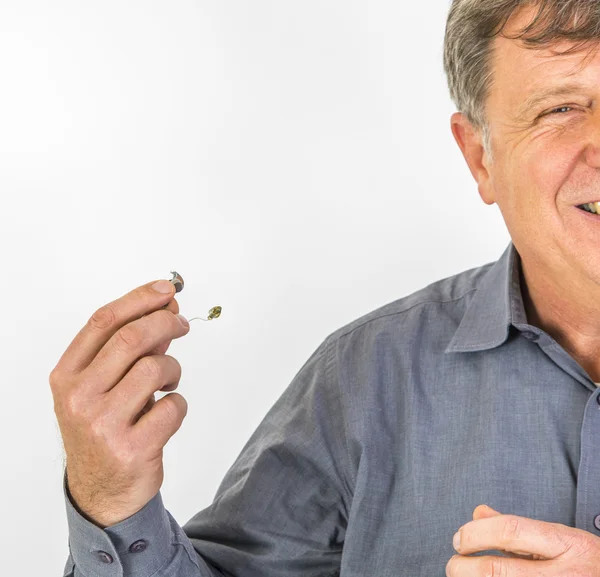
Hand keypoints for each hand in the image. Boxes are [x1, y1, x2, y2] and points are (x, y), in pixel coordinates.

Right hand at [49, 279, 190, 527]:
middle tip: (182, 323)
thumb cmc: (105, 429)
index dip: (139, 298)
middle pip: (131, 338)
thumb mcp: (106, 386)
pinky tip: (166, 412)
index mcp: (67, 376)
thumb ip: (132, 349)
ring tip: (170, 381)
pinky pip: (173, 406)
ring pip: (155, 368)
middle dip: (165, 322)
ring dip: (173, 368)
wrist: (102, 491)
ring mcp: (103, 425)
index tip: (166, 289)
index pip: (103, 321)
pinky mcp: (132, 448)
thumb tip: (165, 309)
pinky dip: (179, 403)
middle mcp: (79, 397)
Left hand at [446, 504, 599, 574]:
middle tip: (453, 565)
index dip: (475, 534)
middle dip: (463, 567)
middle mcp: (564, 576)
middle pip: (497, 571)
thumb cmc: (589, 565)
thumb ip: (518, 528)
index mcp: (568, 545)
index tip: (458, 540)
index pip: (510, 531)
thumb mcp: (563, 539)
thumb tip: (477, 514)